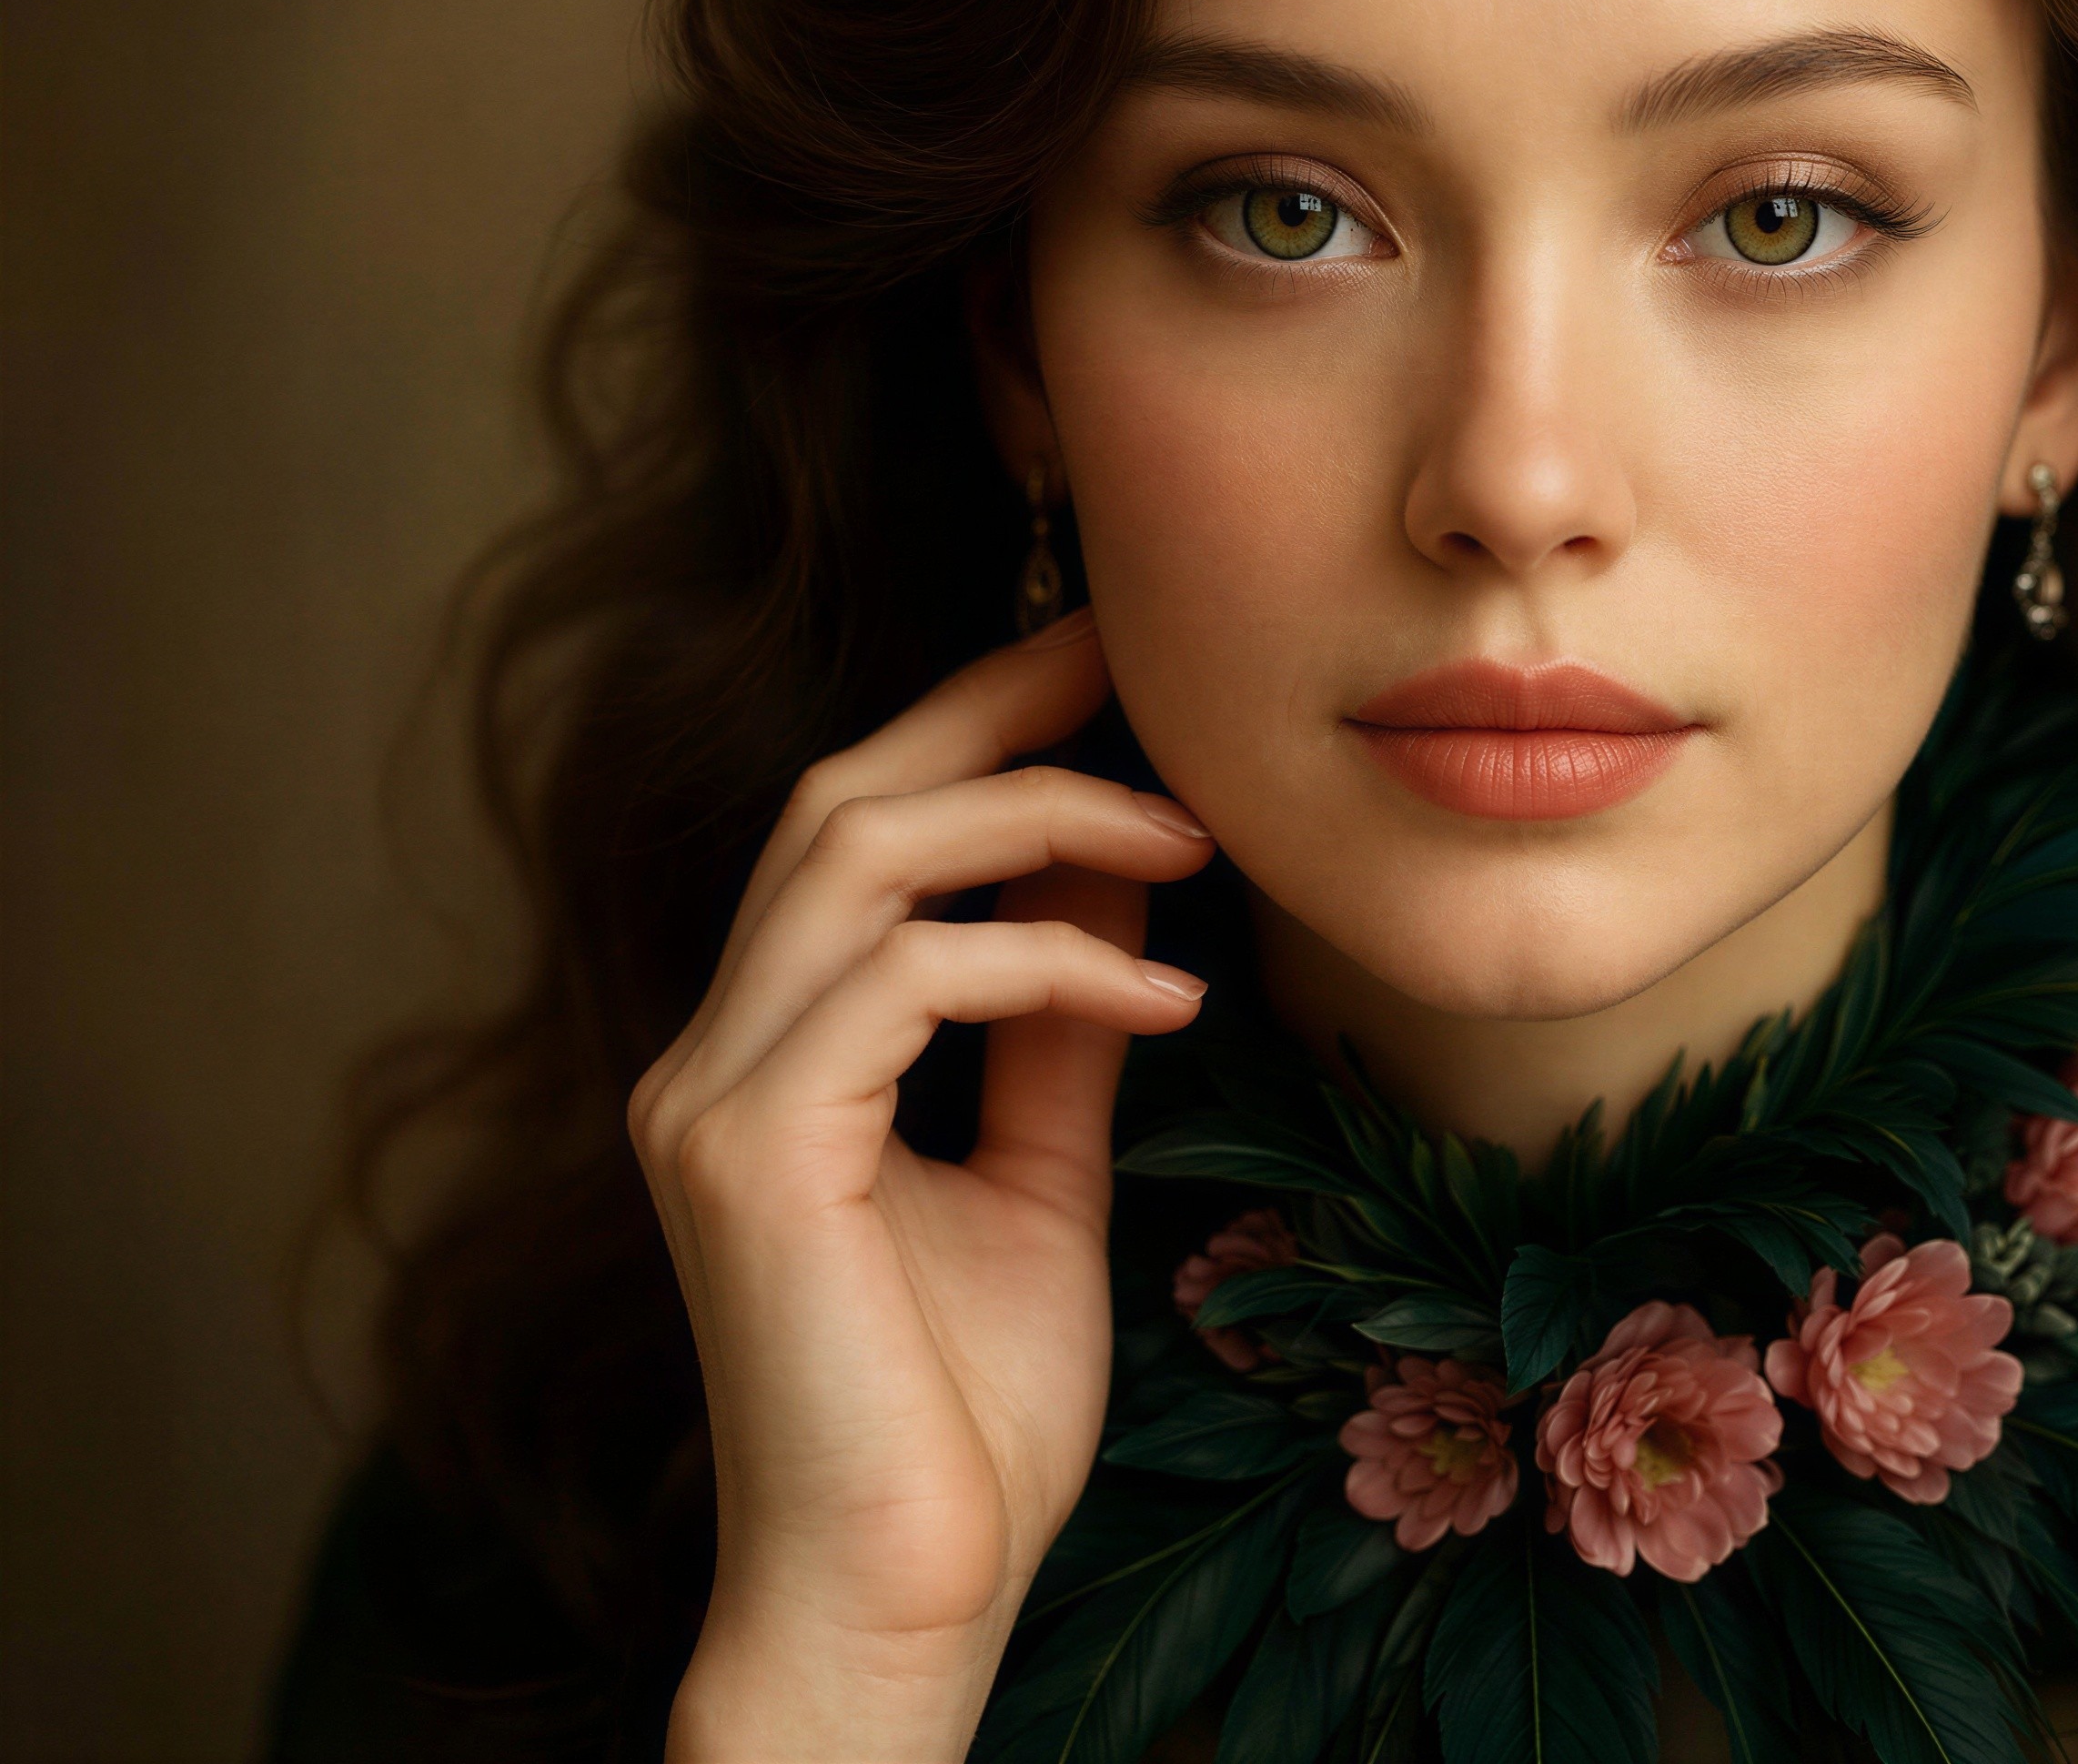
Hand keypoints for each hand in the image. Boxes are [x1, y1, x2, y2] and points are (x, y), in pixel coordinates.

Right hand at [628, 611, 1215, 1760]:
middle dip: (993, 709)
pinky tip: (1164, 991)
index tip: (1113, 663)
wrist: (907, 1596)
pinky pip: (907, 976)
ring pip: (856, 853)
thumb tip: (1116, 886)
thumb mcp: (1038, 1179)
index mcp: (774, 1056)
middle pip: (841, 798)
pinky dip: (1047, 957)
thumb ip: (1056, 1032)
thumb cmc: (966, 1419)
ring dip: (1038, 813)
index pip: (863, 832)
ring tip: (1188, 829)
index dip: (978, 726)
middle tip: (1139, 658)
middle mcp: (714, 1053)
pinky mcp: (744, 1152)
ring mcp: (712, 1097)